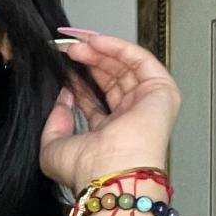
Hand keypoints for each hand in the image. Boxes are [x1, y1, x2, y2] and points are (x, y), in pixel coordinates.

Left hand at [39, 30, 180, 193]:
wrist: (110, 173)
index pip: (96, 99)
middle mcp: (130, 119)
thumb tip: (63, 99)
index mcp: (110, 134)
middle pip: (111, 79)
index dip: (80, 80)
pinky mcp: (161, 91)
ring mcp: (147, 104)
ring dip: (100, 51)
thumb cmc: (87, 171)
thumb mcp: (53, 148)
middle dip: (89, 61)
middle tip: (69, 50)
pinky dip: (119, 48)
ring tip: (77, 45)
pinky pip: (140, 60)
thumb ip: (54, 122)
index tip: (63, 66)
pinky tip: (96, 42)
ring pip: (125, 67)